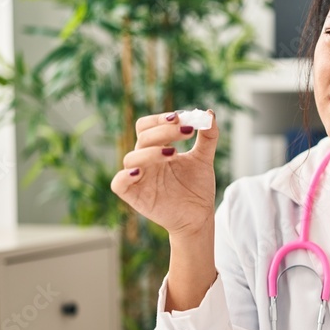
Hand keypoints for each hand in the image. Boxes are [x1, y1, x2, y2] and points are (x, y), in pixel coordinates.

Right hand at [110, 110, 218, 238]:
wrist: (199, 216)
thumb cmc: (197, 187)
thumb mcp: (204, 159)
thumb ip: (208, 137)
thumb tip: (210, 114)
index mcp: (157, 148)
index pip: (147, 126)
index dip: (159, 119)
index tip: (180, 118)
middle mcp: (145, 161)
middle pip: (142, 137)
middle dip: (163, 131)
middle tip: (185, 131)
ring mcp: (138, 178)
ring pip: (131, 158)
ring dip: (150, 152)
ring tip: (173, 153)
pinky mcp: (134, 196)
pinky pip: (119, 184)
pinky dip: (125, 176)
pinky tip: (140, 172)